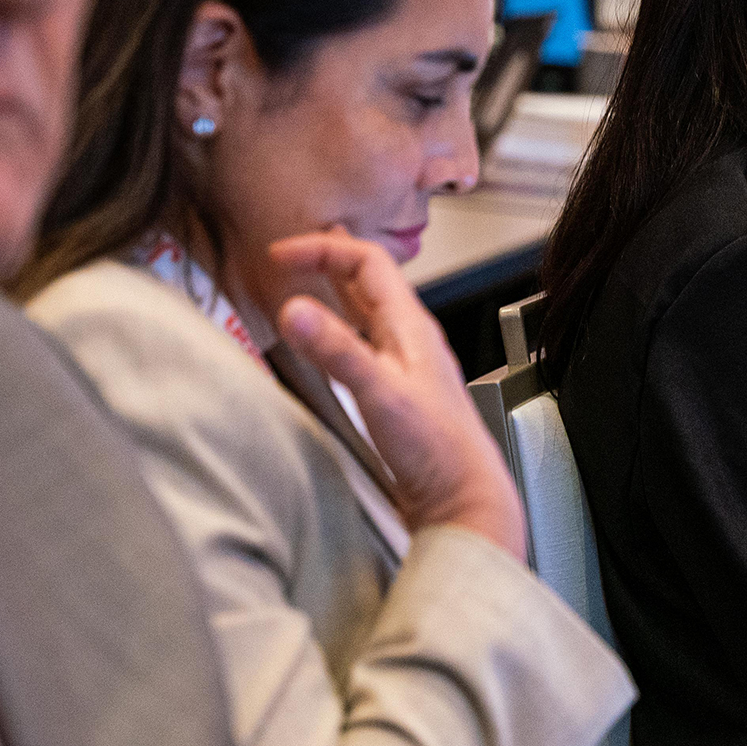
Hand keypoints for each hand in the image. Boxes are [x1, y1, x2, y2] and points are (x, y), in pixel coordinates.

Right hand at [269, 230, 527, 560]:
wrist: (464, 497)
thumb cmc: (438, 451)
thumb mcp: (379, 393)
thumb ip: (337, 351)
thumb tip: (295, 309)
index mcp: (411, 328)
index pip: (367, 262)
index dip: (324, 248)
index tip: (281, 253)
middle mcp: (411, 340)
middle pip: (367, 281)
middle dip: (328, 260)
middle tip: (291, 255)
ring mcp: (406, 364)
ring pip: (366, 312)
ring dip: (334, 293)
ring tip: (305, 285)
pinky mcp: (398, 392)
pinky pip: (364, 345)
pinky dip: (338, 331)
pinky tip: (327, 347)